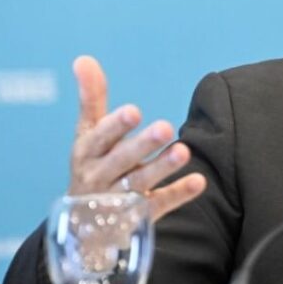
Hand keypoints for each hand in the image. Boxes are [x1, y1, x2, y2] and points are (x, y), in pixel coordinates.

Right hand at [69, 55, 205, 219]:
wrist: (85, 225)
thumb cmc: (93, 164)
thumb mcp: (88, 133)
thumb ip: (92, 97)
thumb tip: (83, 58)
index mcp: (87, 152)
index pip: (100, 137)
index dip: (115, 125)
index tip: (134, 111)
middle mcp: (100, 176)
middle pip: (122, 160)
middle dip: (142, 144)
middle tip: (165, 127)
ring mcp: (118, 199)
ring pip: (140, 183)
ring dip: (162, 167)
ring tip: (184, 151)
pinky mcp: (138, 216)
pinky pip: (159, 204)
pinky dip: (178, 193)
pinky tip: (199, 181)